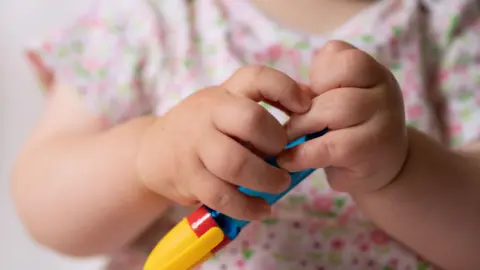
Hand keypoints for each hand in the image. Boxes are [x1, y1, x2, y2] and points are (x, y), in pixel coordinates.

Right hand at [136, 66, 311, 219]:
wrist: (153, 151)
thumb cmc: (203, 127)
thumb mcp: (227, 105)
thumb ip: (264, 101)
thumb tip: (312, 100)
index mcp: (224, 93)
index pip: (256, 77)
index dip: (286, 89)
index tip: (305, 107)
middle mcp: (208, 114)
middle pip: (250, 120)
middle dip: (276, 141)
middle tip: (284, 155)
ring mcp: (196, 146)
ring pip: (235, 162)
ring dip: (266, 178)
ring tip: (279, 184)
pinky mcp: (189, 178)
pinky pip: (222, 195)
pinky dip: (247, 206)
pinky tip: (262, 209)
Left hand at [278, 41, 407, 193]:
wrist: (384, 174)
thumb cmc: (349, 133)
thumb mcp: (334, 104)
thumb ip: (314, 93)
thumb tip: (279, 92)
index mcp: (371, 72)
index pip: (338, 53)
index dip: (317, 73)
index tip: (310, 95)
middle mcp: (383, 90)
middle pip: (334, 85)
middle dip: (302, 107)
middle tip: (289, 126)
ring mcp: (383, 120)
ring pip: (335, 110)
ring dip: (301, 127)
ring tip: (288, 141)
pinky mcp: (371, 150)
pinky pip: (331, 146)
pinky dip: (303, 154)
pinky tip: (289, 160)